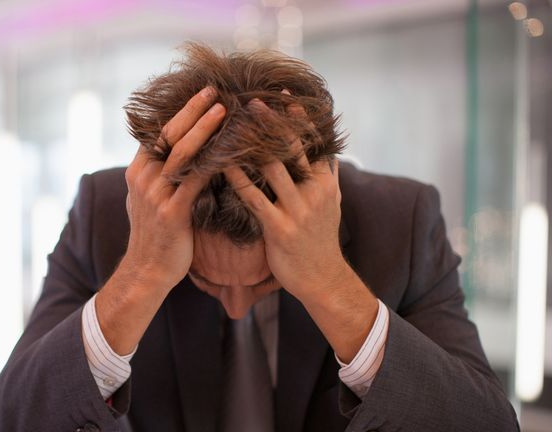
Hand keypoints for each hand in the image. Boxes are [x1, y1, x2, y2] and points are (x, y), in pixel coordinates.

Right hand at [120, 86, 225, 292]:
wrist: (148, 270)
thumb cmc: (156, 234)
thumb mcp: (147, 198)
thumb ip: (157, 174)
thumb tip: (172, 153)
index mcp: (138, 171)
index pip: (159, 131)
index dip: (182, 111)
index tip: (203, 93)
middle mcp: (144, 178)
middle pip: (169, 134)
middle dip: (193, 110)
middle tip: (215, 91)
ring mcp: (156, 195)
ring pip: (182, 153)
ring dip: (204, 129)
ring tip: (224, 110)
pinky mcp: (173, 212)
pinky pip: (196, 180)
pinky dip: (215, 162)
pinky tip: (233, 151)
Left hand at [224, 99, 376, 361]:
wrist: (322, 278)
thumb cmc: (320, 240)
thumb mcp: (331, 204)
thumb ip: (326, 176)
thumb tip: (326, 150)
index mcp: (325, 182)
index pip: (312, 141)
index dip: (297, 117)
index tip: (282, 93)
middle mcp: (314, 191)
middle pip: (292, 148)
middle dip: (272, 122)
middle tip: (252, 100)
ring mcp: (298, 209)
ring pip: (272, 168)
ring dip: (251, 145)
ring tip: (233, 125)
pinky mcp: (279, 228)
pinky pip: (254, 198)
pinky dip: (237, 179)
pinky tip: (222, 165)